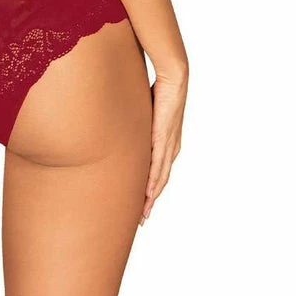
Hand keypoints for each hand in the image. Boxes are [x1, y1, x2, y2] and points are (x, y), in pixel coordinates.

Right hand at [139, 68, 187, 224]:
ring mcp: (168, 145)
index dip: (151, 188)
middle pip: (161, 180)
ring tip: (143, 213)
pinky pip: (157, 167)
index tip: (143, 203)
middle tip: (142, 218)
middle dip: (151, 201)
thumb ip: (137, 121)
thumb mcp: (145, 110)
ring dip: (151, 198)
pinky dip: (152, 184)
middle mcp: (171, 147)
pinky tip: (147, 195)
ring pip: (159, 178)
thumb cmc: (160, 87)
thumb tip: (121, 120)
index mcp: (168, 141)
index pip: (159, 170)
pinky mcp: (163, 140)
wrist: (174, 77)